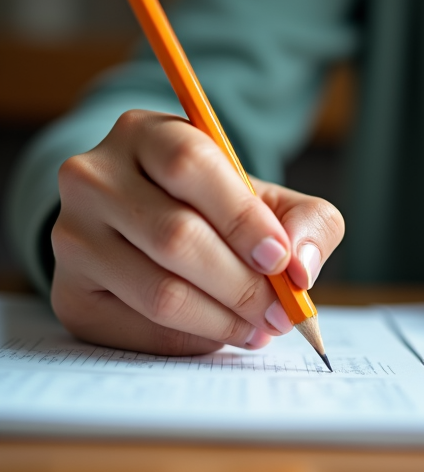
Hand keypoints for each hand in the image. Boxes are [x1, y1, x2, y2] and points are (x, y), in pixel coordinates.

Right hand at [51, 110, 343, 354]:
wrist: (153, 228)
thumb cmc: (218, 210)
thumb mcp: (270, 200)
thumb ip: (305, 221)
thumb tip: (301, 268)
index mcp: (147, 133)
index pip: (190, 165)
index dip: (242, 217)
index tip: (281, 260)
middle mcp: (95, 176)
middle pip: (175, 235)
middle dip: (243, 284)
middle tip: (281, 313)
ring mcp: (73, 234)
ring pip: (159, 289)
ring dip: (223, 319)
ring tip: (260, 327)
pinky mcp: (69, 290)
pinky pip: (140, 326)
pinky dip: (194, 338)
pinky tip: (222, 331)